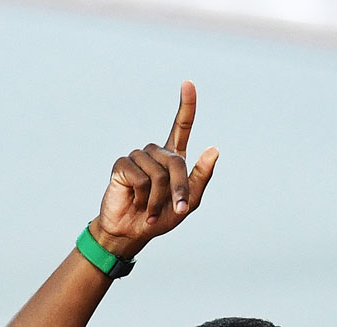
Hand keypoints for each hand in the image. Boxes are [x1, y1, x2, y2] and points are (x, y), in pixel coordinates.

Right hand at [91, 82, 219, 257]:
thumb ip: (200, 178)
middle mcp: (156, 154)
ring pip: (158, 172)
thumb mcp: (188, 203)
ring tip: (150, 208)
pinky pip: (140, 177)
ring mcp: (138, 157)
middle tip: (176, 210)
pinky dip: (143, 196)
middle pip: (176, 162)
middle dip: (179, 190)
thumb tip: (214, 149)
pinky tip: (137, 202)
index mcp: (173, 159)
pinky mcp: (122, 165)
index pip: (181, 127)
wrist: (132, 232)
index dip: (186, 106)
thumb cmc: (161, 217)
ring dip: (159, 197)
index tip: (188, 83)